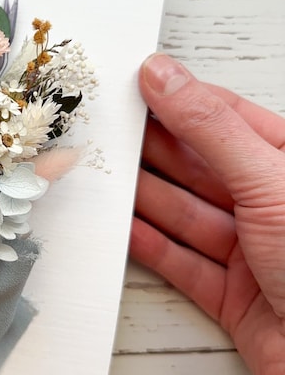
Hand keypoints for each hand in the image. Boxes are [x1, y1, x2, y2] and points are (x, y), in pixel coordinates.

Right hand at [130, 53, 284, 374]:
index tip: (137, 85)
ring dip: (143, 197)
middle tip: (109, 132)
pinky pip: (181, 263)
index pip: (227, 119)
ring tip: (106, 176)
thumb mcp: (270, 181)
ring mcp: (251, 252)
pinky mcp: (232, 296)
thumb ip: (211, 129)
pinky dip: (150, 246)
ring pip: (184, 215)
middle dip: (152, 150)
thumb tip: (166, 78)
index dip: (179, 100)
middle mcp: (271, 207)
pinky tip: (125, 227)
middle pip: (198, 167)